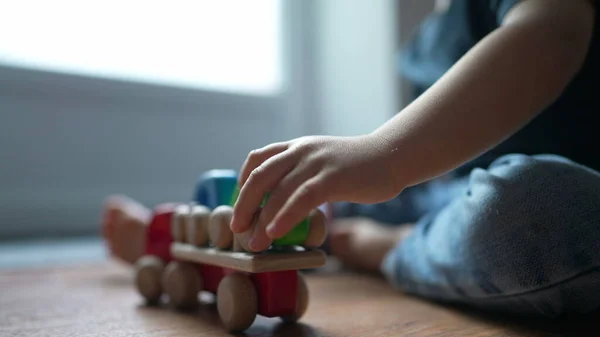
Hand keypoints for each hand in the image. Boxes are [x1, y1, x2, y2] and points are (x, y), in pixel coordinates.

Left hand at [229, 134, 401, 251]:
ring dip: (261, 219)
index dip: (243, 181)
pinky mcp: (332, 178)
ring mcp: (316, 163)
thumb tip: (286, 200)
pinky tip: (276, 233)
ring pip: (278, 191)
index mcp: (298, 146)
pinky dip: (285, 217)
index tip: (240, 204)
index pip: (258, 158)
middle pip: (260, 176)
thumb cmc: (359, 166)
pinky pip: (301, 199)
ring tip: (254, 242)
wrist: (391, 155)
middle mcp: (302, 150)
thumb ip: (304, 173)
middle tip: (238, 228)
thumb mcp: (324, 161)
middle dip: (244, 204)